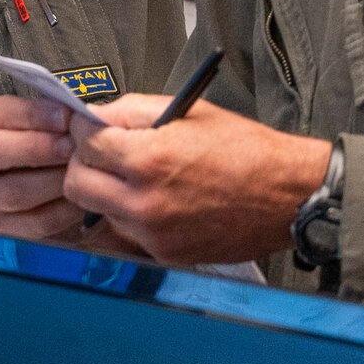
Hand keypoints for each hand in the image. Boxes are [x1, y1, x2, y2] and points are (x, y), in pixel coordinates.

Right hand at [0, 96, 82, 238]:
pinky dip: (63, 210)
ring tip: (81, 172)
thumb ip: (58, 115)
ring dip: (52, 180)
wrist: (64, 189)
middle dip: (33, 147)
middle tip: (71, 146)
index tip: (66, 116)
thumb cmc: (56, 144)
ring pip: (12, 191)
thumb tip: (79, 112)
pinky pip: (34, 222)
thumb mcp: (52, 123)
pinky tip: (82, 199)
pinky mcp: (6, 228)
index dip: (30, 114)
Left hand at [64, 97, 330, 267]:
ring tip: (134, 174)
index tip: (88, 125)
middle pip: (77, 184)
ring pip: (98, 210)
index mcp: (148, 159)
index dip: (83, 128)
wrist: (286, 196)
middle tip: (101, 150)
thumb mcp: (186, 111)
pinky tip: (156, 197)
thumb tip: (94, 115)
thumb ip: (131, 110)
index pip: (84, 142)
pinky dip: (130, 213)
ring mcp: (153, 233)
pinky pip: (126, 230)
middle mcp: (144, 202)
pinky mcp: (165, 253)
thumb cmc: (244, 150)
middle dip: (83, 162)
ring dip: (105, 190)